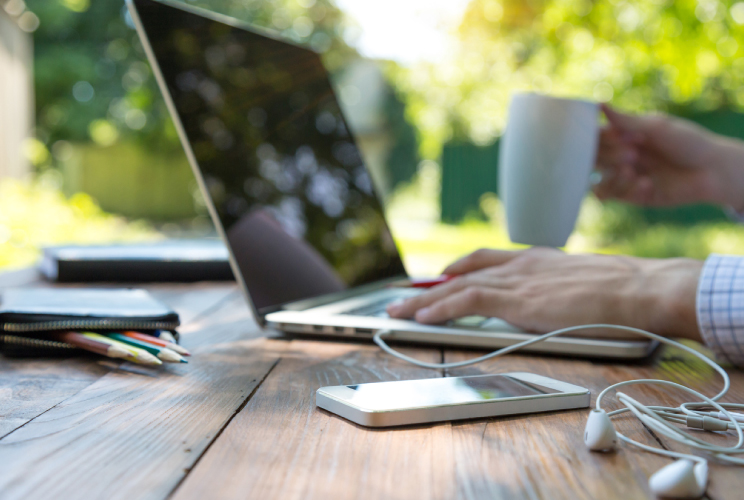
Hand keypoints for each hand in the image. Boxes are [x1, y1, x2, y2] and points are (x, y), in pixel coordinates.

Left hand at [387, 248, 702, 340]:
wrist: (638, 288)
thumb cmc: (623, 292)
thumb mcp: (583, 284)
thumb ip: (560, 291)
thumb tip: (553, 306)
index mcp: (535, 259)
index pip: (484, 259)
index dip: (457, 268)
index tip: (439, 275)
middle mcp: (520, 265)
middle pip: (462, 272)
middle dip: (430, 286)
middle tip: (403, 296)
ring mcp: (517, 280)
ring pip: (457, 287)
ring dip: (424, 300)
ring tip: (397, 311)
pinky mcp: (517, 299)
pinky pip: (467, 301)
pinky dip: (442, 308)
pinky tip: (423, 317)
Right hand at [595, 105, 743, 210]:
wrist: (712, 170)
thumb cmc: (689, 143)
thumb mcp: (657, 127)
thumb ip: (626, 121)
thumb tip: (598, 105)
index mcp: (624, 136)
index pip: (595, 138)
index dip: (600, 139)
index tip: (619, 136)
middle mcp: (621, 157)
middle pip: (593, 160)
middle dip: (609, 157)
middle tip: (632, 153)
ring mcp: (626, 178)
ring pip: (598, 181)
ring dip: (612, 176)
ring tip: (632, 171)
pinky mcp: (633, 196)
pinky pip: (616, 196)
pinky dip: (627, 189)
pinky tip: (648, 183)